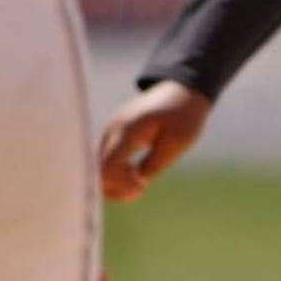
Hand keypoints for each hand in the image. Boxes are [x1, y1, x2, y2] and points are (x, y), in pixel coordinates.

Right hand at [99, 80, 215, 201]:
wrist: (182, 92)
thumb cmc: (183, 116)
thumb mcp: (176, 143)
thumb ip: (153, 165)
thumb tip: (135, 184)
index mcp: (128, 130)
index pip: (107, 167)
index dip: (120, 186)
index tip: (143, 188)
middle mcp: (113, 131)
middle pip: (97, 170)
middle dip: (116, 187)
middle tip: (142, 189)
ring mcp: (110, 132)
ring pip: (97, 167)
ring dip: (115, 182)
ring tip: (140, 183)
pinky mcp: (112, 136)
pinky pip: (104, 160)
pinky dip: (116, 173)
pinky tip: (134, 174)